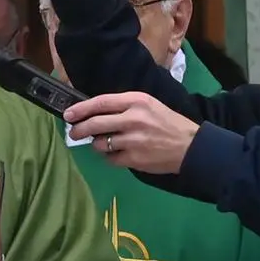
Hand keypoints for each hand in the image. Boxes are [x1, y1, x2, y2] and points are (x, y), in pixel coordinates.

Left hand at [66, 91, 198, 176]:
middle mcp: (132, 119)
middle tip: (73, 132)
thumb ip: (124, 106)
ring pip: (100, 143)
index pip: (101, 102)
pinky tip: (117, 154)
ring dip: (97, 144)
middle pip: (95, 124)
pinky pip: (110, 159)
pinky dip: (110, 157)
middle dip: (79, 129)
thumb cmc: (168, 123)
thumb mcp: (148, 105)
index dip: (81, 109)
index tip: (69, 114)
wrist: (190, 146)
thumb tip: (96, 112)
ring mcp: (133, 140)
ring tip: (104, 143)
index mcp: (136, 101)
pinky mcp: (134, 159)